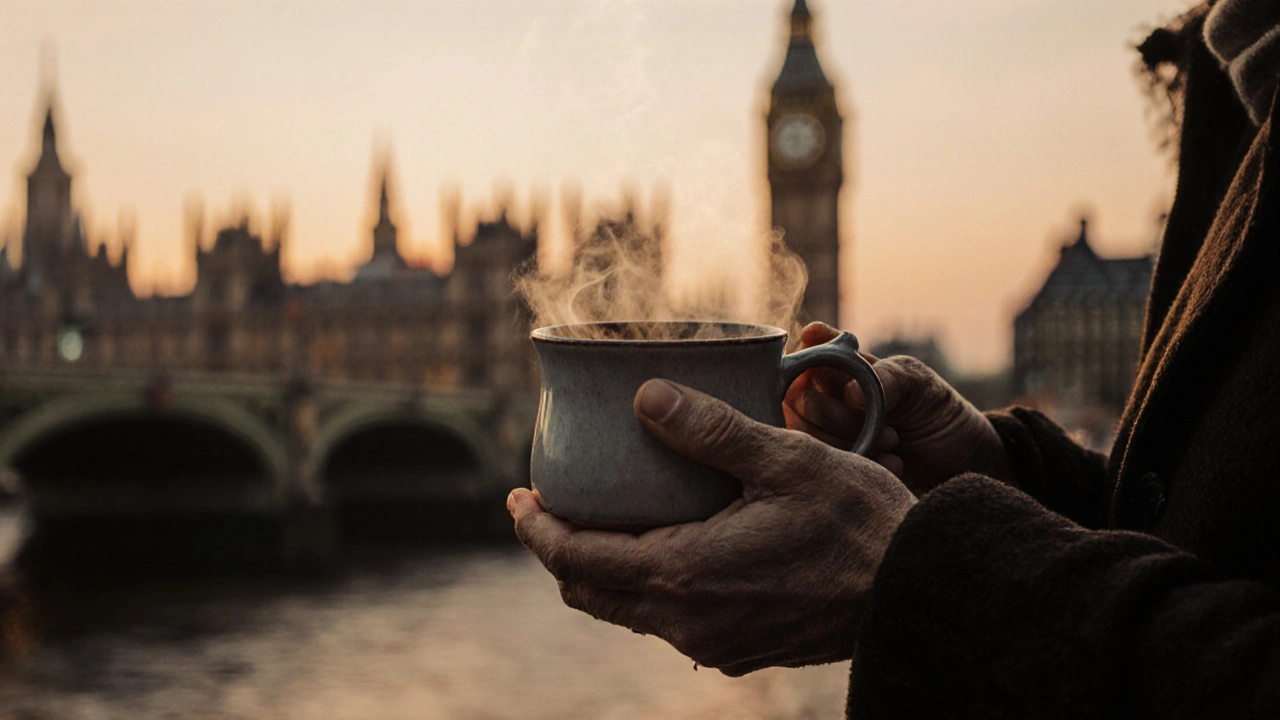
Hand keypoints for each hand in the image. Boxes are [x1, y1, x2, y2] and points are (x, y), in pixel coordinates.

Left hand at [510, 379, 915, 675]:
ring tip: (601, 522)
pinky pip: (669, 622)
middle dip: (559, 551)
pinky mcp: (740, 648)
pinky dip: (645, 587)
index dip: (536, 528)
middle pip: (591, 594)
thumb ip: (710, 429)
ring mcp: (713, 642)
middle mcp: (687, 621)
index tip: (516, 497)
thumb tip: (644, 396)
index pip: (576, 559)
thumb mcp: (785, 459)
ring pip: (628, 612)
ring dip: (602, 571)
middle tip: (545, 508)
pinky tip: (664, 550)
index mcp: (682, 574)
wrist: (919, 593)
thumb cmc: (859, 522)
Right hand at [784, 323, 1011, 494]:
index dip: (812, 364)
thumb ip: (887, 377)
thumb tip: (848, 393)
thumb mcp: (921, 385)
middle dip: (838, 416)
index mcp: (842, 371)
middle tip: (887, 424)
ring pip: (805, 438)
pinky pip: (824, 469)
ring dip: (852, 443)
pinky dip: (862, 468)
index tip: (845, 380)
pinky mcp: (833, 473)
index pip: (803, 357)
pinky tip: (893, 466)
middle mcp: (826, 401)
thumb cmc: (940, 416)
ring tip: (894, 443)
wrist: (964, 468)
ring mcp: (826, 439)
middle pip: (796, 402)